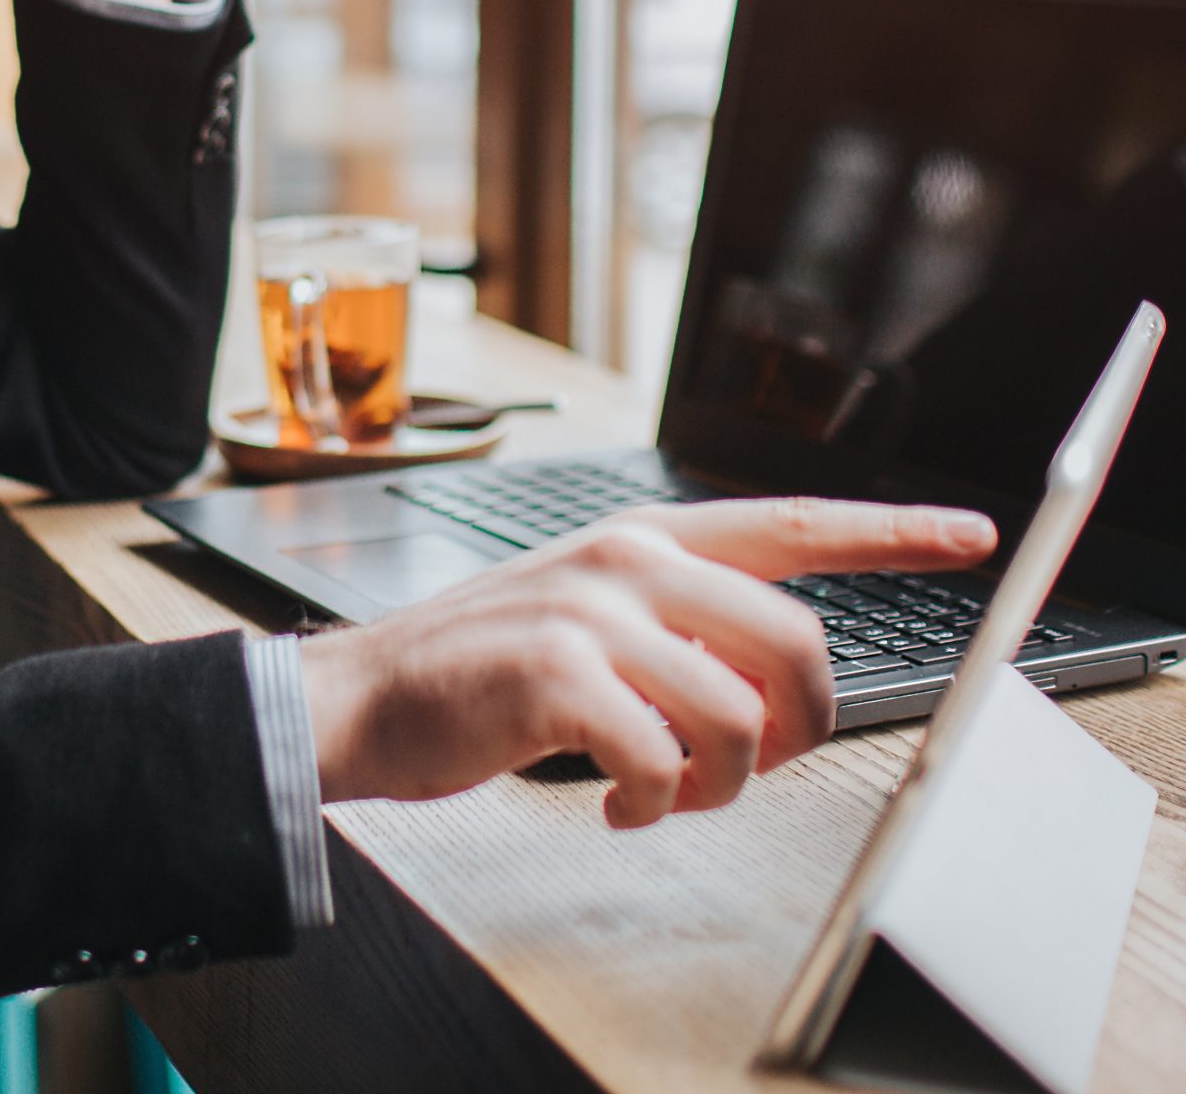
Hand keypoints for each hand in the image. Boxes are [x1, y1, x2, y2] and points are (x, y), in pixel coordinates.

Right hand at [298, 496, 997, 825]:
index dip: (887, 531)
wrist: (369, 694)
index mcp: (644, 538)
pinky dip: (652, 808)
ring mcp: (593, 614)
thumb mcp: (589, 609)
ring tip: (663, 789)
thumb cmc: (486, 667)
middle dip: (798, 729)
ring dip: (717, 785)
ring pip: (740, 719)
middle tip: (749, 763)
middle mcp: (628, 561)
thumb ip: (679, 616)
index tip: (964, 532)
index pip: (789, 524)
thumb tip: (777, 677)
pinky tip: (616, 803)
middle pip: (794, 644)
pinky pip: (665, 765)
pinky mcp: (560, 678)